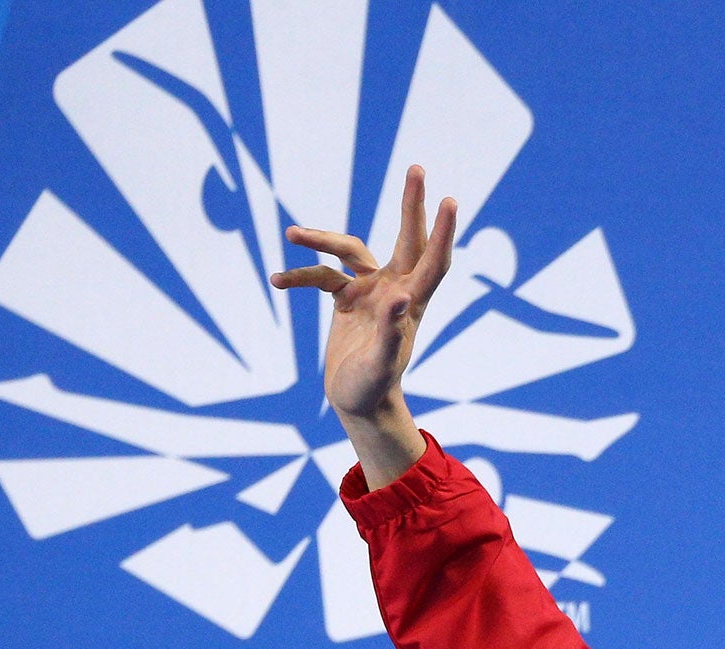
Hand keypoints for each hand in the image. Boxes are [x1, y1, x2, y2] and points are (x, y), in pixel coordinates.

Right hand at [273, 164, 456, 487]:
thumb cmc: (373, 389)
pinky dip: (301, 276)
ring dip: (322, 239)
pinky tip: (277, 281)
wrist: (358, 405)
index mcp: (410, 303)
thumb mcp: (380, 364)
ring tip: (291, 234)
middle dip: (411, 205)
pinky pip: (323, 276)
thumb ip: (389, 331)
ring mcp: (371, 292)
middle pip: (406, 239)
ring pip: (349, 251)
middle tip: (417, 169)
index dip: (440, 231)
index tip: (447, 199)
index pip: (431, 260)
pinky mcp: (348, 300)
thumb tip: (398, 297)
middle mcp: (395, 290)